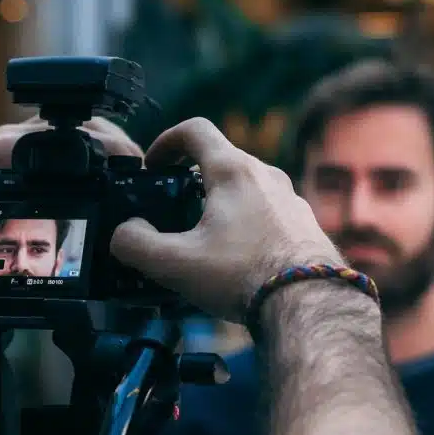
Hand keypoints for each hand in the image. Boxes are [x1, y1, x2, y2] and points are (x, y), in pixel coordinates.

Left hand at [0, 116, 141, 257]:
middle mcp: (17, 136)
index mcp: (16, 150)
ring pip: (72, 132)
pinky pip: (53, 142)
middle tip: (139, 175)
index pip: (84, 137)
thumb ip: (17, 247)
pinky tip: (90, 178)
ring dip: (99, 148)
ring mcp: (13, 138)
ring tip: (123, 176)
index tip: (139, 170)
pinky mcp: (7, 147)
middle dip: (118, 147)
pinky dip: (78, 154)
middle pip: (86, 127)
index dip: (119, 152)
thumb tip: (56, 262)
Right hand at [110, 118, 344, 321]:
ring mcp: (290, 199)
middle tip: (173, 209)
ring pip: (246, 187)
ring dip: (221, 203)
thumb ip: (135, 245)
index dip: (165, 142)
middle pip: (220, 160)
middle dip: (190, 180)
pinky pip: (268, 212)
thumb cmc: (245, 277)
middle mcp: (266, 175)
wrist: (309, 304)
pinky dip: (246, 224)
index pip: (194, 130)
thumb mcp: (174, 264)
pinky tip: (238, 259)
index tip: (153, 166)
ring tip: (206, 239)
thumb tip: (124, 234)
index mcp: (233, 171)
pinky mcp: (304, 224)